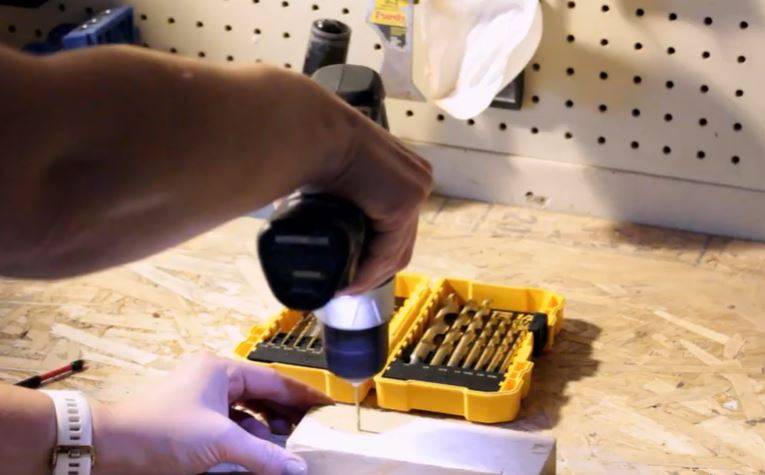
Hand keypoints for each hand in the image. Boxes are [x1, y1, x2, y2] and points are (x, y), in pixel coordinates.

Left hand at [91, 353, 332, 474]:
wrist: (107, 447)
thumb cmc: (159, 432)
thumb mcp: (218, 442)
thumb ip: (262, 454)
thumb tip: (298, 467)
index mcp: (221, 370)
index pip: (274, 380)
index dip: (302, 394)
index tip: (327, 405)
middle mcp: (213, 378)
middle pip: (263, 393)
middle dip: (288, 412)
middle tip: (315, 429)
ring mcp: (202, 398)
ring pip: (247, 410)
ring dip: (268, 427)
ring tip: (292, 443)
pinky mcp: (193, 419)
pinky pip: (231, 423)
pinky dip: (248, 436)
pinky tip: (261, 451)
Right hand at [290, 74, 432, 293]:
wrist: (310, 135)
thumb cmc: (309, 153)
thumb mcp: (330, 185)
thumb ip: (331, 206)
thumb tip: (310, 232)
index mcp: (400, 174)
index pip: (395, 226)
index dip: (374, 255)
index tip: (350, 273)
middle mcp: (415, 180)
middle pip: (400, 242)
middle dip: (374, 270)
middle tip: (347, 287)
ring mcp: (415, 190)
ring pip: (396, 250)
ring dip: (369, 276)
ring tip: (343, 289)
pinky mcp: (406, 201)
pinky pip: (389, 249)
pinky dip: (368, 270)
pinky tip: (348, 283)